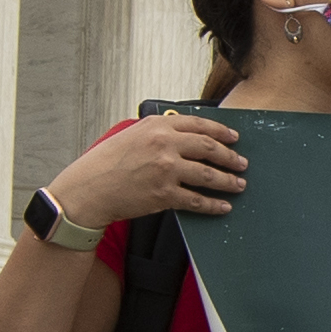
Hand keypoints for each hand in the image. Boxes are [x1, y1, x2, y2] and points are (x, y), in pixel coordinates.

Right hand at [50, 109, 246, 228]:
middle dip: (230, 156)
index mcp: (157, 126)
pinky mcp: (164, 195)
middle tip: (242, 163)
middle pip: (208, 148)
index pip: (198, 125)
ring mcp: (165, 170)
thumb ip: (158, 132)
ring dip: (227, 180)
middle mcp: (164, 144)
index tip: (234, 138)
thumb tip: (187, 136)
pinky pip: (197, 200)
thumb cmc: (106, 163)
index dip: (220, 131)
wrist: (88, 190)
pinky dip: (213, 204)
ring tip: (239, 184)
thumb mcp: (132, 135)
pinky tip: (223, 206)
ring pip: (207, 175)